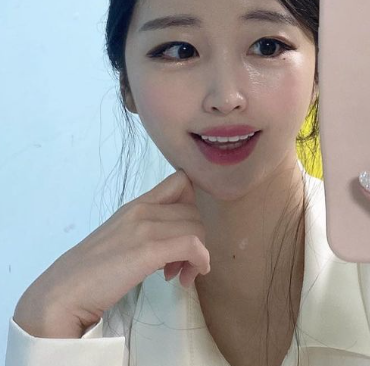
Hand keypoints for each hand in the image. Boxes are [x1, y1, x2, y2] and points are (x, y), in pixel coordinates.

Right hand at [13, 170, 210, 337]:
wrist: (64, 293)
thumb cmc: (92, 272)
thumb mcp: (123, 238)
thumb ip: (147, 231)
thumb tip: (175, 243)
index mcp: (136, 204)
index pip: (180, 181)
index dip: (193, 205)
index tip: (185, 231)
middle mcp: (142, 210)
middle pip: (195, 212)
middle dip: (196, 239)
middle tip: (180, 265)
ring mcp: (145, 228)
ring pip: (197, 229)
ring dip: (197, 254)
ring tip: (178, 275)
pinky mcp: (149, 249)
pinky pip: (193, 246)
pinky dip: (200, 262)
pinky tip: (185, 278)